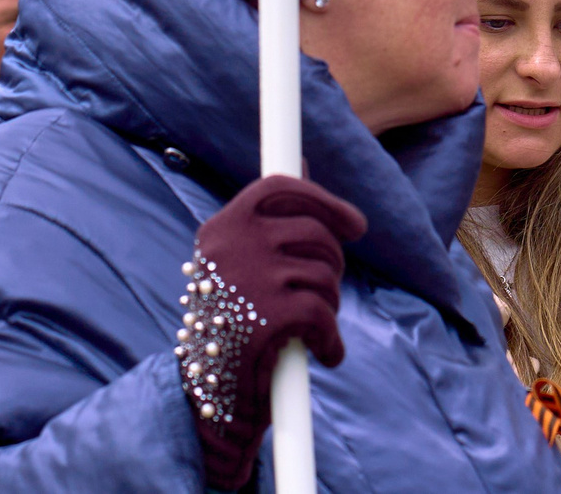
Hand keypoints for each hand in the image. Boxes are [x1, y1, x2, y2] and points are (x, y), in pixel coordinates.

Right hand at [181, 176, 367, 488]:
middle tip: (322, 294)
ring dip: (329, 305)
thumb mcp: (241, 263)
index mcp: (222, 228)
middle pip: (315, 232)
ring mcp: (250, 279)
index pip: (281, 188)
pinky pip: (324, 314)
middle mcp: (231, 246)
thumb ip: (273, 218)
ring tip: (309, 328)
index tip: (356, 225)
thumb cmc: (230, 325)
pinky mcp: (269, 316)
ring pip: (325, 275)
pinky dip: (330, 339)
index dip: (325, 201)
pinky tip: (323, 353)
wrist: (204, 397)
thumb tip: (303, 163)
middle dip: (332, 265)